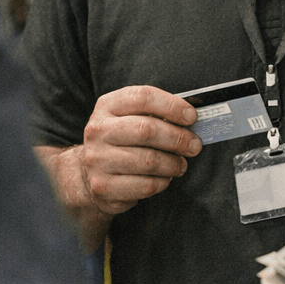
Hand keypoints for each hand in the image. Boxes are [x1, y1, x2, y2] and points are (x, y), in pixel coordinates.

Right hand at [37, 85, 198, 246]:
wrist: (89, 172)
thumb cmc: (123, 140)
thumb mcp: (132, 117)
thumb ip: (158, 113)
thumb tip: (192, 119)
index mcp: (107, 106)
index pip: (143, 97)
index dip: (172, 106)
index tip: (192, 117)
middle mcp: (98, 130)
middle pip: (147, 129)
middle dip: (178, 138)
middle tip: (194, 146)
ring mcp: (97, 159)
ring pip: (148, 161)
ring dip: (173, 164)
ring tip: (181, 164)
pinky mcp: (102, 186)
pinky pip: (145, 185)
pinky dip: (162, 183)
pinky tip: (164, 178)